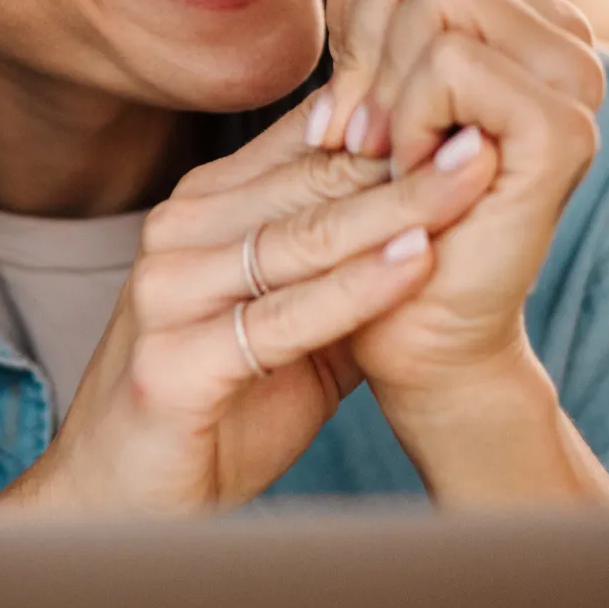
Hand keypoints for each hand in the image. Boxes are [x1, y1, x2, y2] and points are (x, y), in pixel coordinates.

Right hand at [19, 88, 494, 515]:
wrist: (119, 498)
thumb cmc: (214, 406)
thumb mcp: (288, 323)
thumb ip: (339, 265)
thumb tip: (432, 206)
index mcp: (200, 210)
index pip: (304, 150)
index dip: (389, 129)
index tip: (468, 110)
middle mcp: (177, 235)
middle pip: (309, 186)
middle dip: (407, 158)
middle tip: (489, 129)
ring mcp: (168, 293)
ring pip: (301, 240)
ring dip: (395, 208)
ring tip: (471, 178)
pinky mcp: (174, 360)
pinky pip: (282, 317)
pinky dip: (357, 289)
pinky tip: (417, 261)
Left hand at [307, 0, 604, 411]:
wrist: (408, 326)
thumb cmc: (375, 210)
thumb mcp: (365, 87)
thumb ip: (378, 7)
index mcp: (516, 10)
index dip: (352, 6)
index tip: (348, 93)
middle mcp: (559, 31)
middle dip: (358, 42)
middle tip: (355, 132)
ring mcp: (574, 77)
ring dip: (379, 82)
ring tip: (384, 153)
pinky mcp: (565, 128)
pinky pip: (451, 57)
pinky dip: (405, 114)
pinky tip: (410, 170)